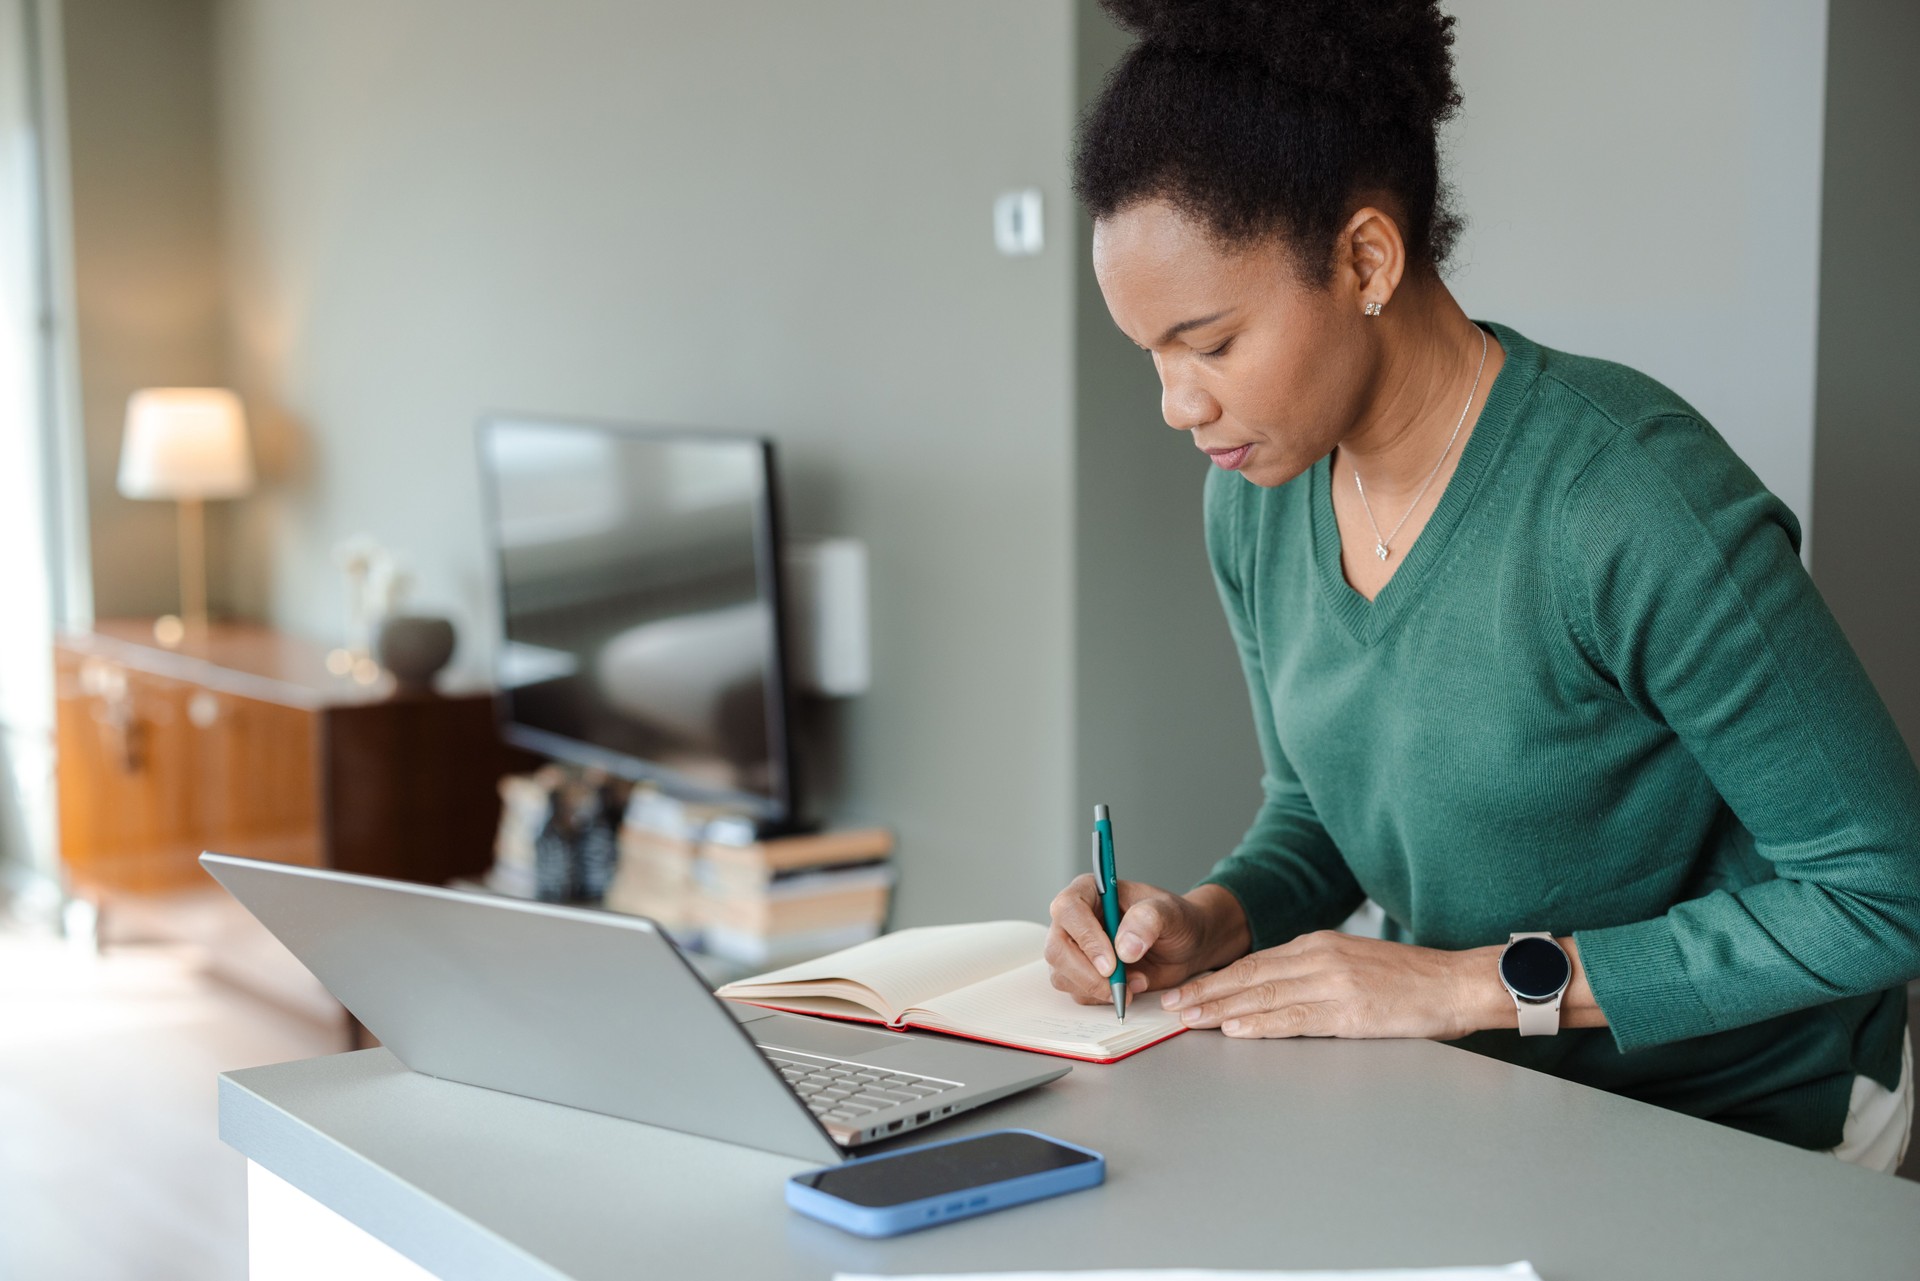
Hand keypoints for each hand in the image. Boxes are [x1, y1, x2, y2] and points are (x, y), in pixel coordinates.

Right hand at [1044, 876, 1241, 1007]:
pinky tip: (1129, 988)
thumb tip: (1124, 948)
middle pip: (1057, 948)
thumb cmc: (1175, 920)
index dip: (1085, 937)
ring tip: (1134, 983)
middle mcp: (1075, 919)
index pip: (1068, 909)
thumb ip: (1148, 921)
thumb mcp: (1171, 913)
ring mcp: (1074, 948)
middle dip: (1087, 974)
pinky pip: (1077, 993)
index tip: (1112, 963)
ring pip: (1062, 975)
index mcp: (1090, 891)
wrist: (1184, 945)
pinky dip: (1102, 998)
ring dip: (1097, 989)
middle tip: (1120, 986)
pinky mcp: (1080, 974)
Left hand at [1159, 930, 1483, 1040]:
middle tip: (1172, 1004)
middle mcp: (1320, 957)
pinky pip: (1296, 1018)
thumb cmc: (1412, 979)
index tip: (1188, 989)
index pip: (1255, 963)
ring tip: (1189, 1019)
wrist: (1457, 983)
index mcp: (1319, 944)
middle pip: (1249, 977)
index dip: (1217, 978)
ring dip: (1221, 1009)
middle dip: (1206, 992)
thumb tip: (1274, 990)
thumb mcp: (1354, 961)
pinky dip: (1261, 1025)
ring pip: (1264, 996)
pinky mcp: (1350, 1009)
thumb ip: (1315, 970)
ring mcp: (1334, 982)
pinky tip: (1236, 1030)